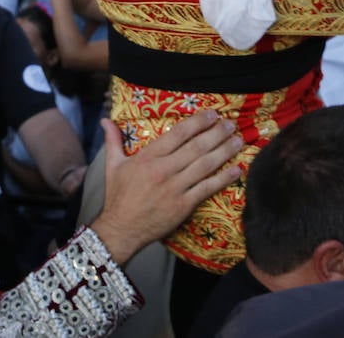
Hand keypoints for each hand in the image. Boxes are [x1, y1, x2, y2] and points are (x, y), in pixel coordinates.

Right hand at [92, 113, 242, 263]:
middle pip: (196, 147)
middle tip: (231, 124)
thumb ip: (113, 140)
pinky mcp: (184, 205)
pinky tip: (236, 170)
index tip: (212, 114)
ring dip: (224, 151)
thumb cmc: (118, 196)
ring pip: (205, 165)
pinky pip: (207, 188)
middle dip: (216, 133)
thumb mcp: (112, 166)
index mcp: (148, 157)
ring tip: (238, 140)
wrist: (121, 229)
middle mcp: (164, 169)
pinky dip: (223, 178)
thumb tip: (105, 120)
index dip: (198, 122)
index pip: (178, 134)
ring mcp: (175, 188)